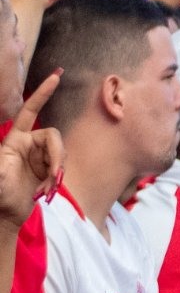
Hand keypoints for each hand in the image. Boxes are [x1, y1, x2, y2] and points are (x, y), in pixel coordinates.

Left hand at [0, 72, 63, 230]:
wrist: (5, 216)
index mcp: (15, 140)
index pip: (30, 111)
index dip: (42, 93)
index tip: (56, 75)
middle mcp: (28, 144)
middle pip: (54, 137)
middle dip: (57, 157)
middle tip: (54, 178)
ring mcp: (39, 156)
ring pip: (60, 153)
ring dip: (55, 173)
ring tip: (43, 191)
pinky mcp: (47, 169)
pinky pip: (61, 167)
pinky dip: (55, 180)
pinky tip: (45, 192)